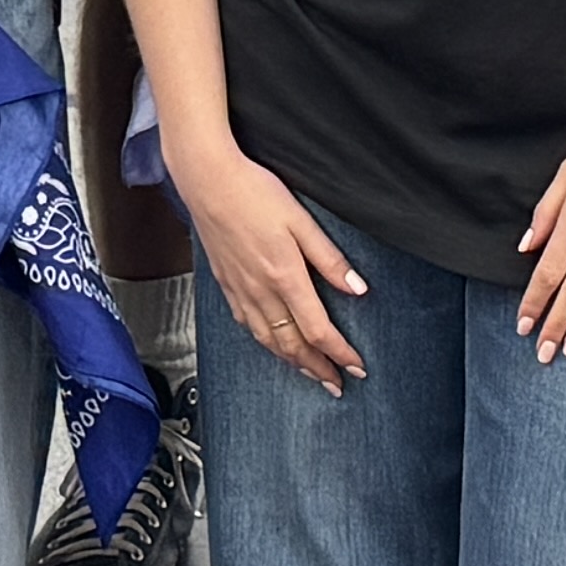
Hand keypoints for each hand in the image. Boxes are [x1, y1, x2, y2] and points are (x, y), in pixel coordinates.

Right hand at [168, 130, 369, 392]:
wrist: (207, 181)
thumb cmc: (254, 193)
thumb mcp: (302, 221)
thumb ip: (330, 258)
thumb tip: (358, 289)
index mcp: (284, 277)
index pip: (318, 330)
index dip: (339, 353)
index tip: (357, 366)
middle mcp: (260, 292)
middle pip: (292, 345)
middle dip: (317, 368)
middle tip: (337, 384)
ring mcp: (240, 291)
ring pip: (268, 341)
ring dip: (292, 363)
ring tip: (310, 373)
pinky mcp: (226, 285)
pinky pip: (248, 327)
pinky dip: (266, 344)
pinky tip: (273, 344)